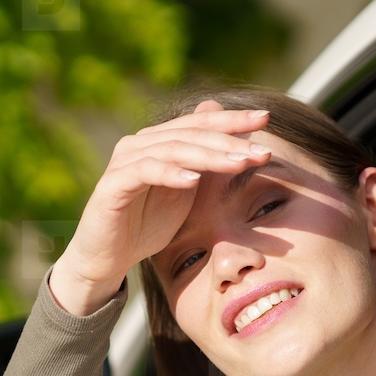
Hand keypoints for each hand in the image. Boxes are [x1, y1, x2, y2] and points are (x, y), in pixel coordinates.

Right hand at [49, 99, 273, 314]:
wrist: (109, 257)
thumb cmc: (147, 224)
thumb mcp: (186, 193)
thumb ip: (205, 162)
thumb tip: (225, 126)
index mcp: (159, 141)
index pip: (201, 124)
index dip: (233, 120)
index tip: (267, 118)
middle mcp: (140, 143)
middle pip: (191, 133)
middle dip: (229, 141)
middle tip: (260, 151)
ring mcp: (124, 161)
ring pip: (173, 149)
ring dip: (209, 156)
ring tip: (239, 164)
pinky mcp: (112, 185)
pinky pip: (145, 172)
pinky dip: (171, 174)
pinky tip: (194, 180)